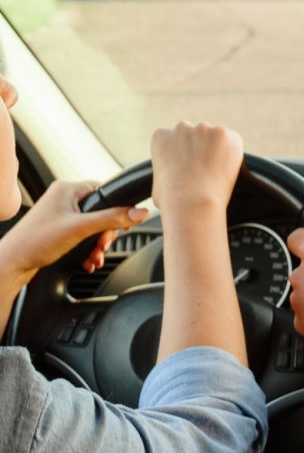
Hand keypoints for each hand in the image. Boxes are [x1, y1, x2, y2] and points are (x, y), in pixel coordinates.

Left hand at [0, 180, 148, 280]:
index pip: (103, 190)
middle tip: (101, 246)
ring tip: (94, 257)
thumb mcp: (81, 228)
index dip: (115, 208)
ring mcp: (60, 216)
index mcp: (67, 189)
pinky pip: (83, 237)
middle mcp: (63, 199)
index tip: (120, 224)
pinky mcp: (58, 231)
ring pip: (92, 228)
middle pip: (100, 212)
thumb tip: (140, 212)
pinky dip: (88, 250)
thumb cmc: (36, 241)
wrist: (13, 263)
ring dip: (97, 245)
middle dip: (105, 234)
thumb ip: (112, 219)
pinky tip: (87, 261)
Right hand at [151, 122, 243, 214]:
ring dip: (217, 151)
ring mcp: (203, 129)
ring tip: (216, 173)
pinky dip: (232, 154)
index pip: (175, 139)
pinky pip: (232, 141)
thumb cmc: (172, 201)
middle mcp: (181, 127)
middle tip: (206, 170)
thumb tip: (171, 176)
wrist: (192, 204)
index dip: (184, 154)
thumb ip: (166, 170)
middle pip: (196, 135)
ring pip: (215, 138)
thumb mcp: (158, 182)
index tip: (189, 167)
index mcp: (161, 136)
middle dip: (201, 149)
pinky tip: (227, 169)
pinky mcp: (223, 134)